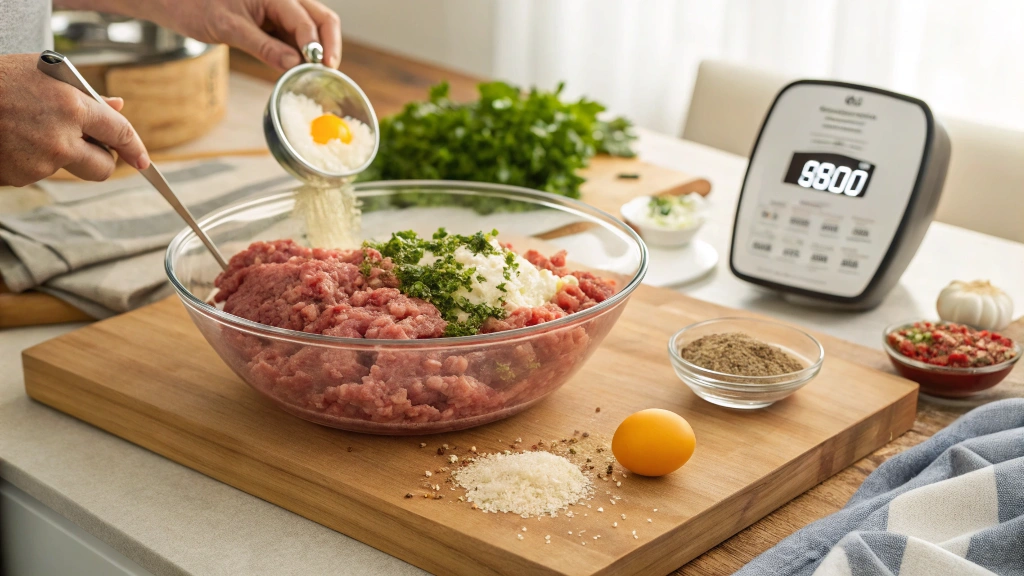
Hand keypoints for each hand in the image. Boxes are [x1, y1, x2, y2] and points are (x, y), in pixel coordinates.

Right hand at [0, 54, 149, 186]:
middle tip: (89, 149)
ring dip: (60, 157)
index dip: (135, 148)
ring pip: (68, 170)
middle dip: (101, 161)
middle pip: (103, 168)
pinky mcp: (21, 177)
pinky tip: (12, 140)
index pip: (120, 133)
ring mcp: (41, 162)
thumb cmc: (0, 80)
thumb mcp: (46, 74)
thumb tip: (118, 108)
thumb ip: (86, 95)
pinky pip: (37, 173)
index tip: (144, 161)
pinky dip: (30, 161)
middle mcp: (61, 139)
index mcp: (72, 107)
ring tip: (31, 130)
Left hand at [163, 0, 341, 70]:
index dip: (316, 46)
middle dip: (329, 44)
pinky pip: (297, 36)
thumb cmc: (196, 6)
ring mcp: (281, 9)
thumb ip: (263, 46)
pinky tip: (299, 67)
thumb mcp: (229, 28)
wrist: (176, 0)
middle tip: (328, 71)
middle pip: (322, 19)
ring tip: (314, 74)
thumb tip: (294, 64)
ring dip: (317, 50)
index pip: (306, 21)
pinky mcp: (274, 21)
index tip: (319, 69)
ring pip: (313, 28)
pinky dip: (302, 52)